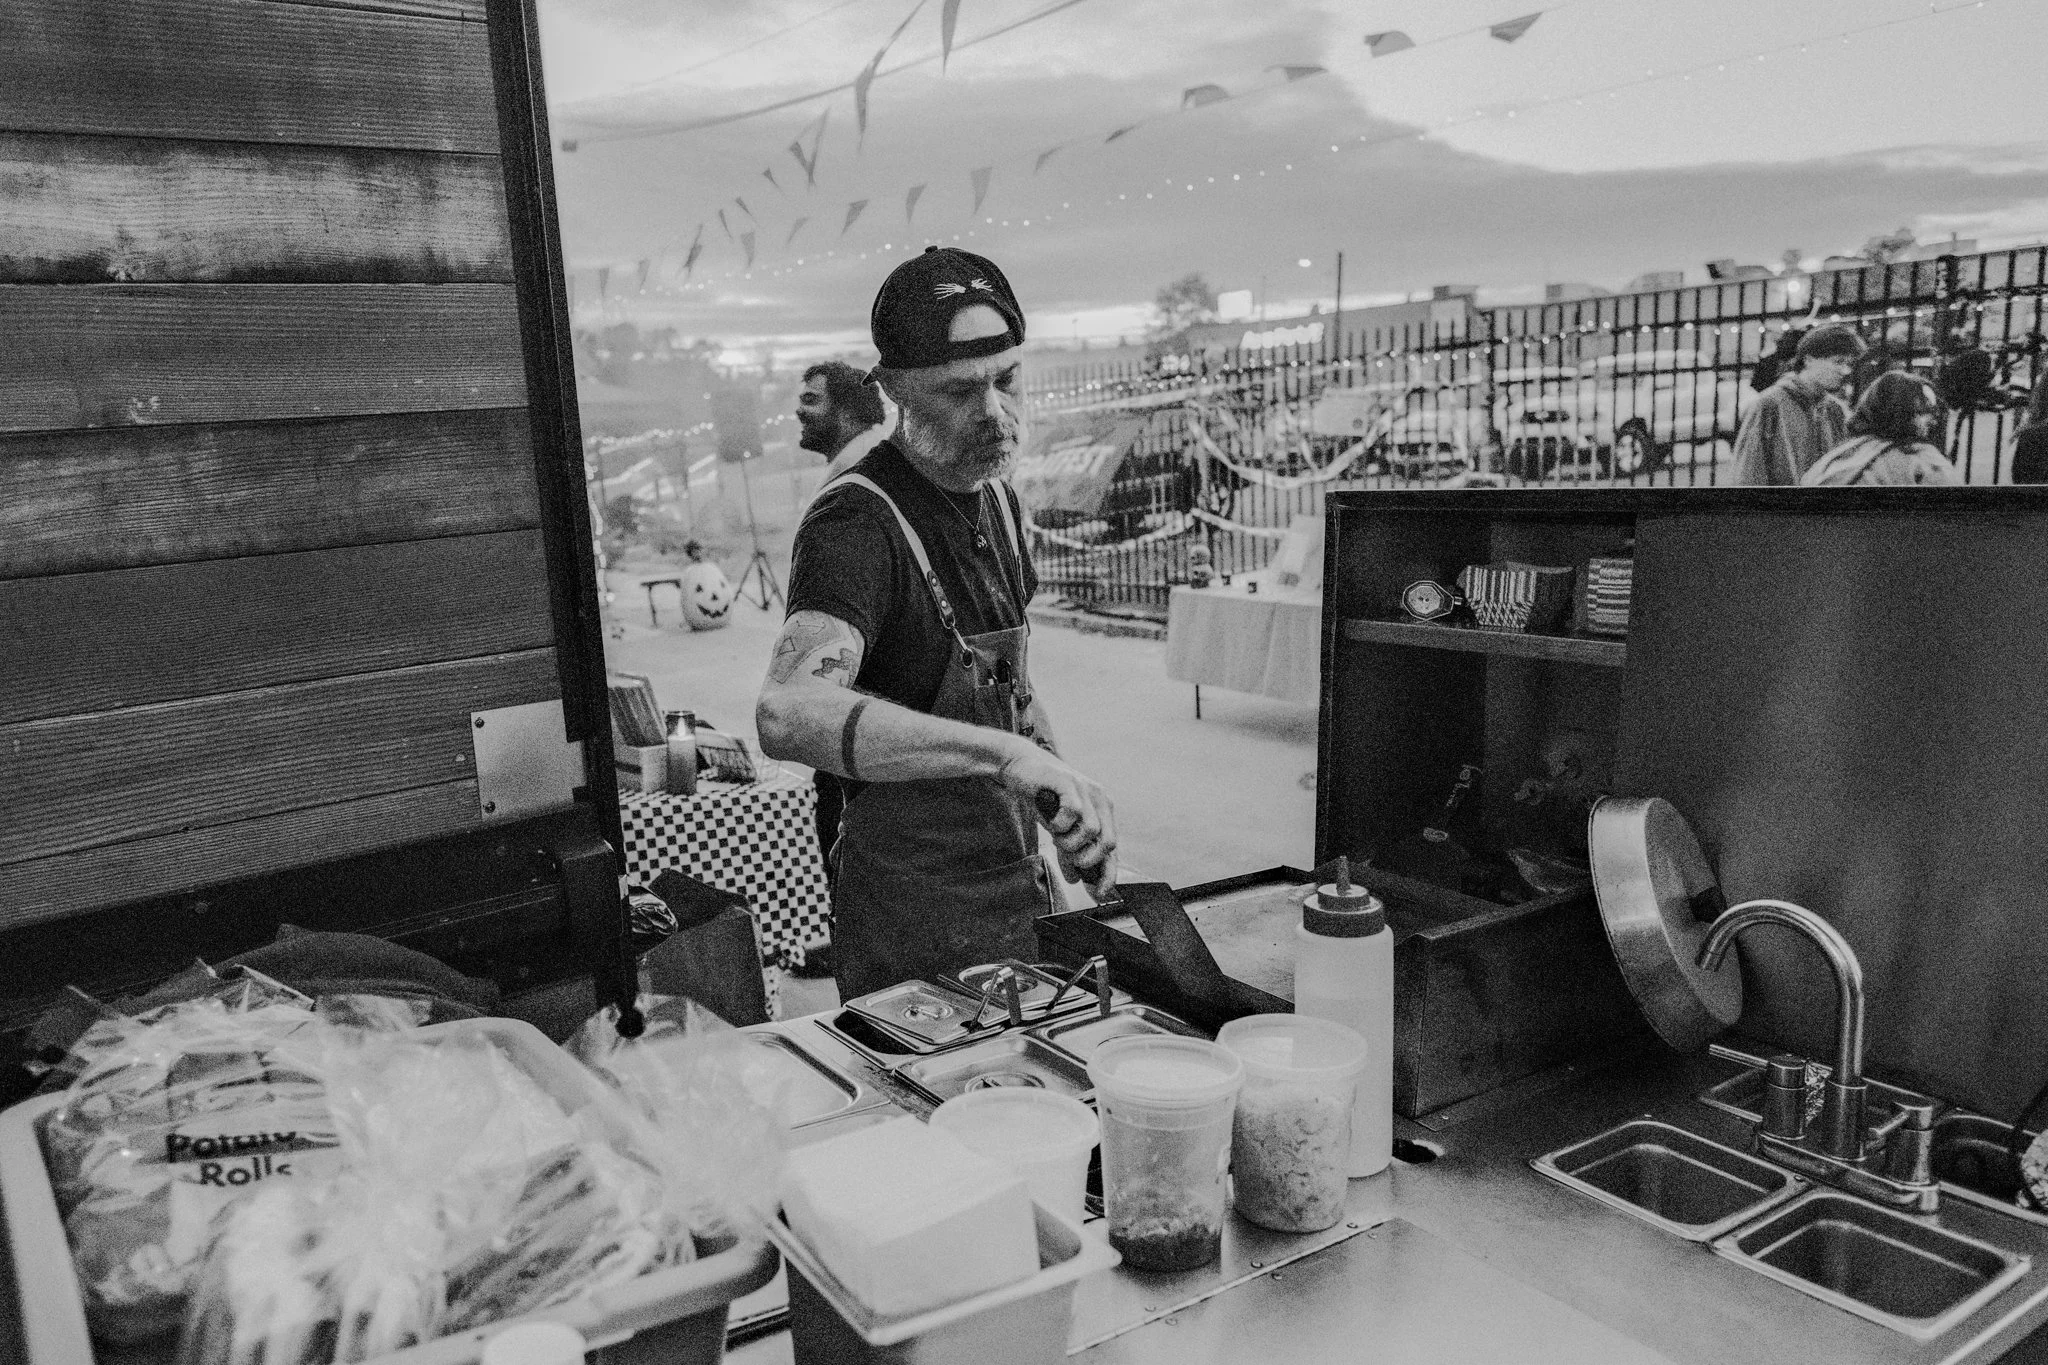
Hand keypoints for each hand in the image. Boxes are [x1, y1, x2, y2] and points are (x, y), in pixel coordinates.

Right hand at [998, 745, 1117, 896]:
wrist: (1021, 766)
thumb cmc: (1043, 797)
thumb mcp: (1060, 829)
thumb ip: (1070, 851)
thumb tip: (1076, 879)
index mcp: (1103, 810)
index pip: (1113, 848)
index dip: (1107, 873)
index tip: (1098, 893)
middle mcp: (1100, 798)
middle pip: (1108, 842)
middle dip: (1086, 858)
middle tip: (1067, 854)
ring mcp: (1086, 789)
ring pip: (1091, 830)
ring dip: (1069, 841)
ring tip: (1055, 835)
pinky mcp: (1069, 782)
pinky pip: (1073, 813)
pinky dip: (1060, 824)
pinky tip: (1051, 820)